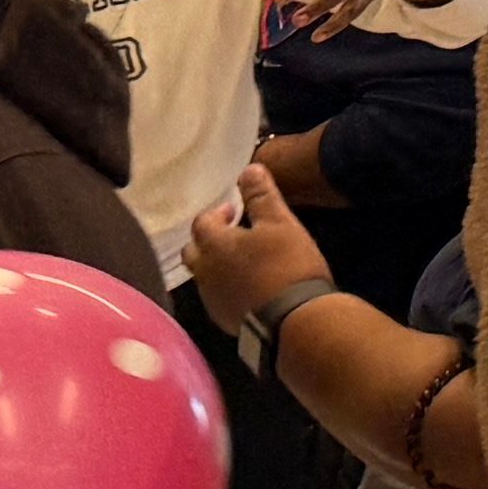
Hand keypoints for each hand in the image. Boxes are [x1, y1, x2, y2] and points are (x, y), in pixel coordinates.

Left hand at [188, 164, 332, 328]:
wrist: (293, 320)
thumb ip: (262, 196)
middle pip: (193, 250)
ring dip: (217, 264)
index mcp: (214, 244)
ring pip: (203, 274)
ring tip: (243, 261)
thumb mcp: (281, 223)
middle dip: (210, 239)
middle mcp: (203, 271)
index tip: (236, 211)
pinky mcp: (222, 318)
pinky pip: (217, 296)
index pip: (202, 221)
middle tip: (235, 234)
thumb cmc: (287, 265)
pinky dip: (227, 286)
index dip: (218, 213)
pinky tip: (248, 287)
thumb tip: (249, 168)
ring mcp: (211, 298)